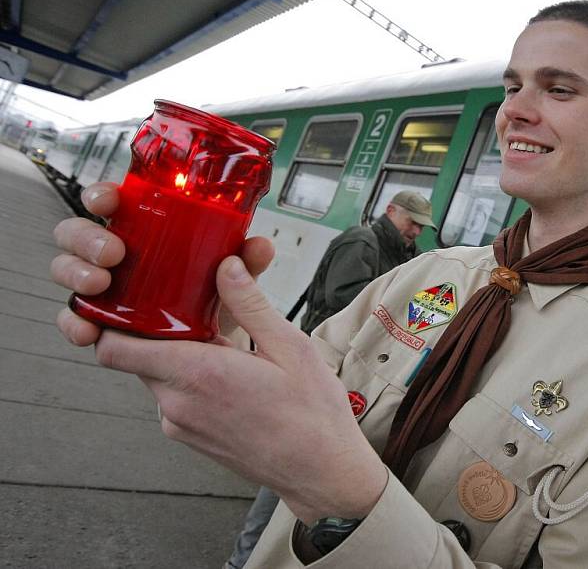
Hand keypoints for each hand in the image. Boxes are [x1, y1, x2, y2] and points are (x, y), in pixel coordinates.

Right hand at [51, 181, 271, 346]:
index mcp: (143, 230)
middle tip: (114, 252)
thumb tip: (260, 245)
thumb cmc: (215, 296)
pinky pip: (73, 317)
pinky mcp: (99, 320)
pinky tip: (89, 328)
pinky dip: (74, 322)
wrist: (214, 344)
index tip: (111, 201)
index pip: (110, 201)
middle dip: (86, 238)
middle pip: (77, 231)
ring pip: (66, 269)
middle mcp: (115, 253)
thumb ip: (247, 261)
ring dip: (76, 273)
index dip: (101, 195)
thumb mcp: (234, 276)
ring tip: (101, 284)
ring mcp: (103, 286)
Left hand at [93, 256, 387, 524]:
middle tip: (201, 308)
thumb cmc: (312, 417)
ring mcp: (182, 424)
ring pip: (159, 374)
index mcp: (199, 374)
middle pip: (138, 354)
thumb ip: (250, 305)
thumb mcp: (290, 348)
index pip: (115, 347)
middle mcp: (179, 403)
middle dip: (163, 327)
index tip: (136, 298)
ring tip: (226, 342)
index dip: (113, 320)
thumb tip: (227, 267)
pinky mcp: (191, 436)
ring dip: (182, 352)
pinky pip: (176, 396)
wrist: (322, 472)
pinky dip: (193, 377)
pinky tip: (231, 371)